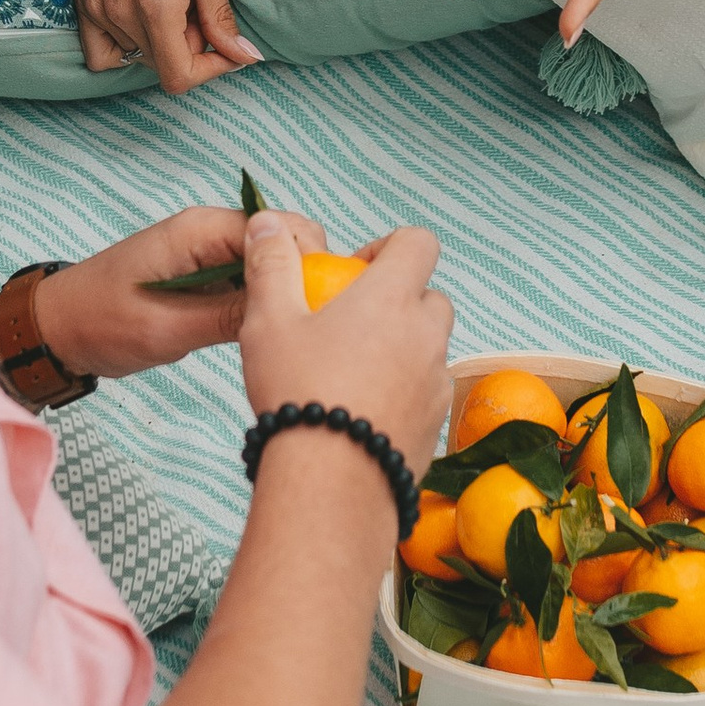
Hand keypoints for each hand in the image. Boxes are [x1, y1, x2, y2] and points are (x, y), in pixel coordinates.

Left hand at [30, 205, 313, 379]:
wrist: (55, 328)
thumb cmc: (100, 322)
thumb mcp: (167, 329)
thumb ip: (228, 316)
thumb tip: (285, 309)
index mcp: (200, 230)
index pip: (280, 227)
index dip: (308, 260)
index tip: (320, 303)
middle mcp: (208, 231)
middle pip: (282, 240)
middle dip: (302, 273)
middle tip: (306, 321)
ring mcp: (207, 252)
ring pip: (268, 261)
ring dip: (282, 289)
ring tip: (290, 329)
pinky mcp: (204, 275)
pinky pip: (248, 279)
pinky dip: (262, 300)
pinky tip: (266, 330)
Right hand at [77, 0, 263, 93]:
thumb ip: (219, 14)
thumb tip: (243, 55)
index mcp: (156, 5)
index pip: (179, 76)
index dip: (211, 70)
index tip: (227, 48)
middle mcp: (121, 12)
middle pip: (160, 65)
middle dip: (190, 49)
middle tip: (200, 7)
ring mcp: (97, 7)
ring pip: (135, 55)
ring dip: (161, 41)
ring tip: (173, 0)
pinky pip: (100, 50)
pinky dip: (124, 45)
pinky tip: (141, 15)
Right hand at [239, 209, 449, 479]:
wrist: (331, 483)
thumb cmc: (298, 392)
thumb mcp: (269, 321)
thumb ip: (271, 265)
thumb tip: (267, 222)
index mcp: (393, 298)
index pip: (420, 242)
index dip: (389, 248)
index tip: (354, 274)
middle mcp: (427, 335)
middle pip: (430, 297)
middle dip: (398, 303)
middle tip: (349, 328)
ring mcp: (437, 382)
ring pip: (431, 349)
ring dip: (402, 349)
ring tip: (351, 375)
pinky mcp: (437, 424)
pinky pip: (427, 394)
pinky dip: (404, 393)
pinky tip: (362, 415)